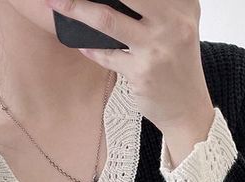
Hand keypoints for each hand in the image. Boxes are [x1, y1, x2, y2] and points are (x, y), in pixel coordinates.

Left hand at [45, 0, 214, 154]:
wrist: (187, 109)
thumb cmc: (178, 67)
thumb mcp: (179, 28)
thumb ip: (157, 8)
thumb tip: (114, 1)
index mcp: (183, 6)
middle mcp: (173, 23)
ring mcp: (156, 49)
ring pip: (107, 21)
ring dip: (76, 10)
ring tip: (57, 3)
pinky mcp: (141, 73)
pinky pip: (106, 55)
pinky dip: (91, 49)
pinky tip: (81, 45)